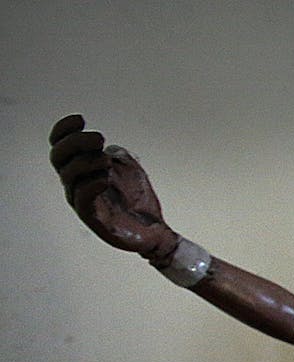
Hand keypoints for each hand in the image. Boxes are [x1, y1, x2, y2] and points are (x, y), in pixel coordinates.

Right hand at [49, 114, 179, 261]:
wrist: (154, 229)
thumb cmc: (138, 200)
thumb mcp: (129, 168)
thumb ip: (115, 153)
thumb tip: (104, 147)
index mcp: (80, 170)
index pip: (60, 146)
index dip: (64, 129)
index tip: (81, 119)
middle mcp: (75, 184)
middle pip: (59, 157)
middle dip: (76, 143)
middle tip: (99, 139)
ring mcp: (82, 201)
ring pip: (69, 176)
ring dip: (87, 162)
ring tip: (107, 161)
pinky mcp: (92, 218)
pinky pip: (82, 199)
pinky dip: (91, 185)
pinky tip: (106, 178)